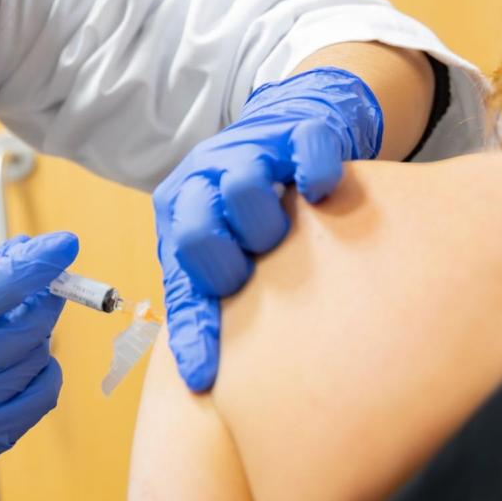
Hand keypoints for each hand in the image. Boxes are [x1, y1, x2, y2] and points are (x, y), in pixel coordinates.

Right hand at [0, 231, 77, 500]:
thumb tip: (21, 260)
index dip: (37, 264)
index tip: (63, 245)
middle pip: (29, 326)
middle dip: (42, 299)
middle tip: (36, 289)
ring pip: (37, 359)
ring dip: (34, 339)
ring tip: (7, 335)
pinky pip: (40, 399)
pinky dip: (41, 375)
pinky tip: (23, 366)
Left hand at [153, 68, 381, 391]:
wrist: (296, 123)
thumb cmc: (255, 205)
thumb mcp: (225, 246)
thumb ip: (215, 294)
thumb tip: (209, 377)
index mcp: (178, 214)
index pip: (180, 281)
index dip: (193, 331)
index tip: (204, 377)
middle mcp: (203, 180)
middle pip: (195, 230)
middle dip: (224, 264)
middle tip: (254, 273)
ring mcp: (249, 151)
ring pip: (243, 188)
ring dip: (264, 220)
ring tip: (288, 235)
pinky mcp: (295, 132)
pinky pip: (305, 150)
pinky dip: (315, 172)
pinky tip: (323, 192)